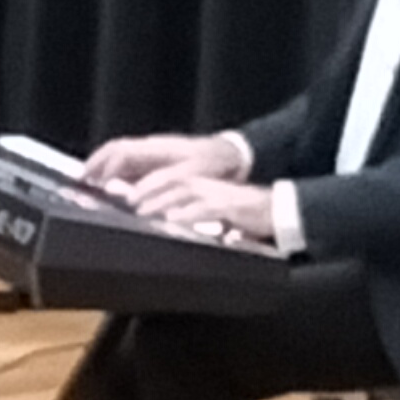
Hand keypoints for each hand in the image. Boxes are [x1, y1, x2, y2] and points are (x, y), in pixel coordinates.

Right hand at [86, 130, 236, 191]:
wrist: (236, 156)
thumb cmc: (215, 164)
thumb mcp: (190, 174)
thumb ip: (160, 182)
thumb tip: (132, 195)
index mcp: (156, 147)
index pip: (119, 152)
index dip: (101, 166)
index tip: (90, 183)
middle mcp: (151, 148)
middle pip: (114, 151)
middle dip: (95, 164)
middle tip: (81, 182)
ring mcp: (156, 154)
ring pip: (121, 158)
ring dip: (105, 170)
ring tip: (93, 186)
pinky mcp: (161, 162)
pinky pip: (133, 166)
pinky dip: (119, 176)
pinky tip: (117, 189)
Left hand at [125, 165, 272, 241]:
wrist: (275, 210)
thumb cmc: (241, 212)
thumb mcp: (211, 208)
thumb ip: (190, 210)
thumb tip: (168, 218)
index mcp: (199, 183)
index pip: (166, 180)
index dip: (145, 185)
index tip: (125, 193)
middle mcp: (204, 185)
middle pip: (169, 183)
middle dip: (147, 191)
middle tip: (127, 201)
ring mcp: (215, 195)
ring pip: (182, 194)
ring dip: (160, 202)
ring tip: (142, 210)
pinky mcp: (227, 208)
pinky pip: (202, 209)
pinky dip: (186, 214)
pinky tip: (172, 219)